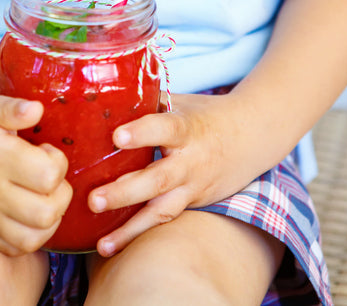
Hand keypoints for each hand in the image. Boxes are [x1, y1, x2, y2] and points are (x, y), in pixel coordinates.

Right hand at [0, 93, 72, 256]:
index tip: (46, 150)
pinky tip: (32, 213)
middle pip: (46, 211)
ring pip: (34, 237)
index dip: (58, 161)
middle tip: (49, 175)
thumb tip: (38, 110)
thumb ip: (11, 107)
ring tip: (45, 195)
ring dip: (51, 218)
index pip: (48, 175)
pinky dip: (32, 236)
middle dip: (61, 193)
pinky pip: (14, 248)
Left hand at [87, 93, 261, 256]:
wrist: (252, 136)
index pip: (165, 129)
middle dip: (125, 192)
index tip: (117, 136)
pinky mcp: (192, 204)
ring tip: (102, 244)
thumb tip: (102, 101)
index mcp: (187, 129)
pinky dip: (138, 234)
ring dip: (130, 229)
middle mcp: (191, 162)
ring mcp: (193, 187)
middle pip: (158, 180)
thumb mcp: (180, 102)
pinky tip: (111, 245)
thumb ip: (146, 104)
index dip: (142, 133)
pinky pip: (164, 221)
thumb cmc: (205, 115)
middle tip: (94, 200)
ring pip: (162, 211)